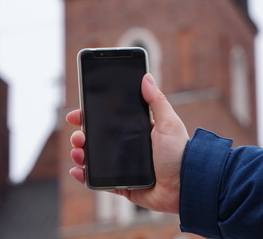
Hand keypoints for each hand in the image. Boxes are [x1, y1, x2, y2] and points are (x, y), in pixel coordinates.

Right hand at [66, 73, 188, 213]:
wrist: (186, 184)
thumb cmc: (179, 152)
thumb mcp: (168, 123)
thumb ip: (156, 101)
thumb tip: (146, 77)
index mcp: (135, 133)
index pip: (108, 122)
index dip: (91, 118)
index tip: (78, 114)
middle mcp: (127, 149)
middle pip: (97, 140)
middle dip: (82, 136)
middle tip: (77, 136)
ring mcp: (123, 168)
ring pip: (95, 160)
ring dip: (81, 154)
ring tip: (77, 152)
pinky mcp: (123, 185)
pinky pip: (100, 181)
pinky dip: (85, 177)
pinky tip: (77, 171)